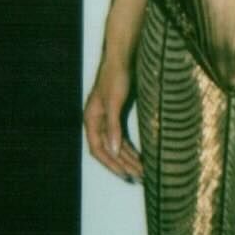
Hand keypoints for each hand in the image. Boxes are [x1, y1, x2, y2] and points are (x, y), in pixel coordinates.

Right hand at [83, 56, 144, 183]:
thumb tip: (112, 150)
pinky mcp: (117, 115)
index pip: (98, 149)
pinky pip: (122, 137)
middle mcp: (97, 122)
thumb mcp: (114, 103)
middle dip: (123, 164)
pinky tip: (141, 157)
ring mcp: (107, 119)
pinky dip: (131, 148)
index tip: (125, 174)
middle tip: (139, 176)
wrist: (122, 58)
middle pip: (108, 150)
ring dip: (128, 158)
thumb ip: (113, 127)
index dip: (111, 163)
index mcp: (91, 119)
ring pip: (116, 145)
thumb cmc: (115, 77)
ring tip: (143, 171)